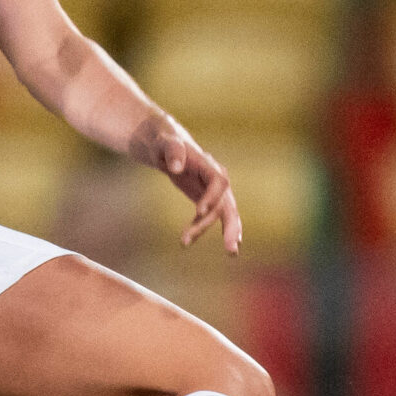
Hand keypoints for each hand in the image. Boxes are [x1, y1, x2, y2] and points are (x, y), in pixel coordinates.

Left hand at [134, 113, 242, 253]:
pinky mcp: (205, 198)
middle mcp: (216, 178)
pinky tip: (214, 245)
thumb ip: (172, 152)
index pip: (218, 182)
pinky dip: (208, 229)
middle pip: (228, 203)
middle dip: (231, 226)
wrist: (164, 142)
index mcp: (208, 164)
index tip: (198, 212)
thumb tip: (177, 168)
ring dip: (227, 233)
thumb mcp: (164, 142)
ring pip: (224, 214)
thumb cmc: (164, 141)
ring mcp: (213, 190)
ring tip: (232, 254)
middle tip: (231, 248)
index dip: (212, 197)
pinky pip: (212, 216)